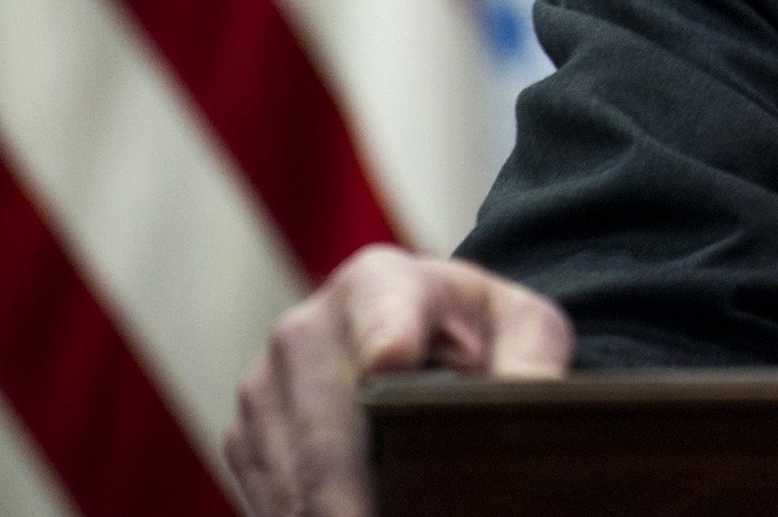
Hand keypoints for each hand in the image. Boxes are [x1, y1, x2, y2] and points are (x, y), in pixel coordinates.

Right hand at [223, 245, 572, 516]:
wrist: (417, 330)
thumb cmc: (479, 330)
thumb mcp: (523, 327)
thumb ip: (533, 356)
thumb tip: (533, 396)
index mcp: (379, 283)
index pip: (384, 332)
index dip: (391, 362)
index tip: (393, 372)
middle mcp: (304, 329)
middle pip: (328, 437)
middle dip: (359, 502)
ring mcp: (263, 385)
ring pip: (293, 479)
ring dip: (332, 513)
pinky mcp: (244, 436)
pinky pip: (270, 496)